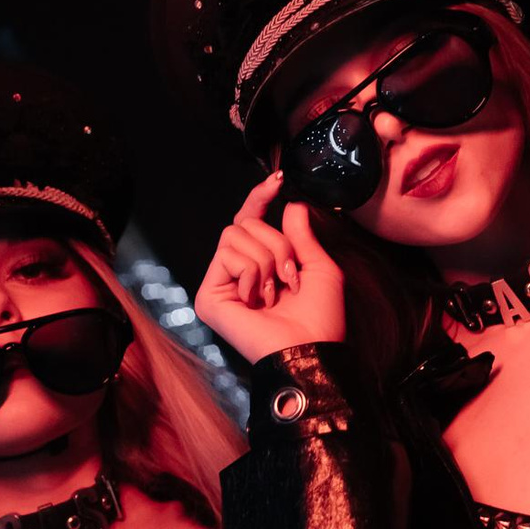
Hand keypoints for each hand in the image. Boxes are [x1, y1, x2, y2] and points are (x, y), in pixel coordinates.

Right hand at [194, 171, 346, 364]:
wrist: (310, 349)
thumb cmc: (320, 318)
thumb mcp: (320, 268)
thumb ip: (302, 235)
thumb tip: (291, 203)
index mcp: (262, 266)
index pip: (251, 220)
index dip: (259, 197)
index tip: (278, 180)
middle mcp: (237, 273)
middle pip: (245, 223)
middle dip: (276, 244)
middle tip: (289, 276)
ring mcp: (220, 283)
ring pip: (235, 235)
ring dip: (266, 260)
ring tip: (275, 292)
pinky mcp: (209, 296)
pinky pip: (227, 255)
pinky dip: (251, 273)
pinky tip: (257, 300)